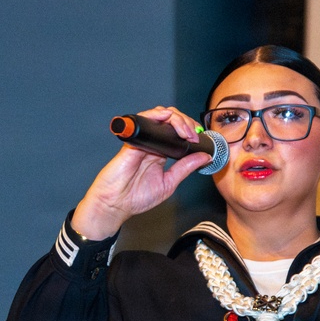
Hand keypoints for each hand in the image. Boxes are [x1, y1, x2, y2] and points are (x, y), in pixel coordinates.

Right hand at [71, 106, 211, 239]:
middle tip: (194, 134)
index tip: (200, 138)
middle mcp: (152, 144)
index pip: (177, 132)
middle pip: (170, 120)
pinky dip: (157, 115)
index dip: (190, 129)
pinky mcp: (133, 140)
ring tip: (186, 131)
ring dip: (176, 118)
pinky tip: (168, 120)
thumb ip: (185, 168)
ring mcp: (142, 140)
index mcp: (160, 153)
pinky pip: (144, 120)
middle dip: (186, 121)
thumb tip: (204, 157)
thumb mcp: (169, 183)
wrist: (115, 204)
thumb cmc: (135, 197)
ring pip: (159, 115)